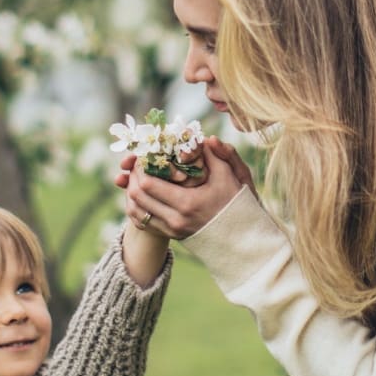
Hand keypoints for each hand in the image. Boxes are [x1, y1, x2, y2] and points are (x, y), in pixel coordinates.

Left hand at [114, 136, 254, 238]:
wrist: (242, 237)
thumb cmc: (238, 203)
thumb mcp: (231, 175)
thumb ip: (218, 154)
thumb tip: (206, 138)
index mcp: (187, 203)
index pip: (147, 184)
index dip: (140, 167)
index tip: (145, 156)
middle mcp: (175, 219)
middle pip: (137, 197)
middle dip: (132, 177)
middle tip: (139, 164)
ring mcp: (172, 230)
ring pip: (136, 211)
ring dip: (132, 192)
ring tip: (140, 177)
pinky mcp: (171, 235)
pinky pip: (143, 221)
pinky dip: (138, 206)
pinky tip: (145, 193)